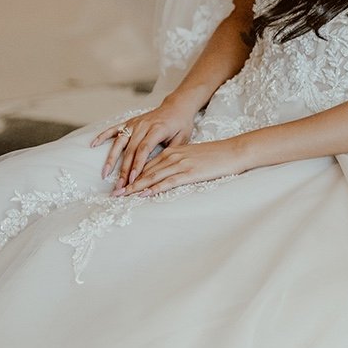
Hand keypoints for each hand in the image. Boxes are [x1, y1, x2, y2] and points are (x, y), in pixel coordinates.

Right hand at [93, 97, 197, 189]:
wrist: (177, 106)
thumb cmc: (181, 124)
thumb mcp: (183, 138)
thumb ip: (171, 152)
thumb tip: (159, 169)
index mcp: (157, 129)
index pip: (144, 150)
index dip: (137, 165)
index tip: (133, 180)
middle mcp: (143, 125)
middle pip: (130, 150)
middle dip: (124, 170)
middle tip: (119, 186)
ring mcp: (135, 123)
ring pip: (119, 142)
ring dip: (111, 159)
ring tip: (104, 174)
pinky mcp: (129, 122)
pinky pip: (114, 129)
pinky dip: (102, 136)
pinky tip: (93, 145)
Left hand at [117, 136, 254, 196]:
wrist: (233, 151)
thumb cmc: (215, 155)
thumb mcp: (192, 156)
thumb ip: (178, 162)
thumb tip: (167, 173)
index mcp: (172, 151)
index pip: (146, 164)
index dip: (131, 175)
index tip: (120, 185)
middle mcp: (172, 156)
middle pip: (145, 171)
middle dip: (128, 183)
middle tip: (113, 193)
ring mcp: (180, 164)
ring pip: (152, 176)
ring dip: (136, 187)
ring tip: (122, 195)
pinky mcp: (189, 172)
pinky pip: (168, 181)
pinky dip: (154, 187)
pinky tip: (144, 193)